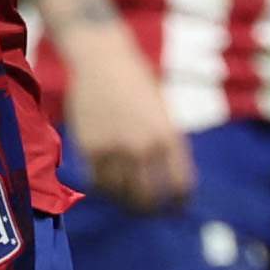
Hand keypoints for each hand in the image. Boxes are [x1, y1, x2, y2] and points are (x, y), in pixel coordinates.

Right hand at [58, 29, 193, 211]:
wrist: (102, 59)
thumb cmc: (137, 82)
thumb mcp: (163, 112)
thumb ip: (168, 144)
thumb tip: (171, 181)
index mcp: (168, 136)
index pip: (179, 185)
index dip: (179, 201)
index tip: (177, 207)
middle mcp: (142, 147)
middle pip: (147, 197)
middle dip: (151, 209)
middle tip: (150, 209)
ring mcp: (114, 149)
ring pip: (120, 193)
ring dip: (125, 201)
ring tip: (128, 198)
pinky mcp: (89, 148)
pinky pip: (97, 182)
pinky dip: (104, 188)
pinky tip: (109, 185)